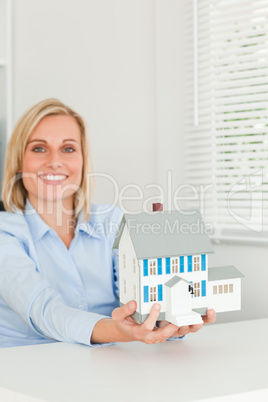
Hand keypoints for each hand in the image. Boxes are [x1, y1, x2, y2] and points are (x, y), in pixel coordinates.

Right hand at [91, 302, 215, 343]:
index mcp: (142, 332)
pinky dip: (195, 323)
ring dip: (192, 325)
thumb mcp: (118, 316)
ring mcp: (164, 333)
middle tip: (185, 318)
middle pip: (169, 334)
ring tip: (201, 317)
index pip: (148, 327)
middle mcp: (155, 335)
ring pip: (180, 332)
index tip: (157, 305)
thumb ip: (124, 310)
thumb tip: (133, 303)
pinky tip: (205, 315)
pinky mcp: (171, 329)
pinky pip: (185, 328)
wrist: (128, 330)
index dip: (153, 317)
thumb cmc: (124, 323)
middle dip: (178, 326)